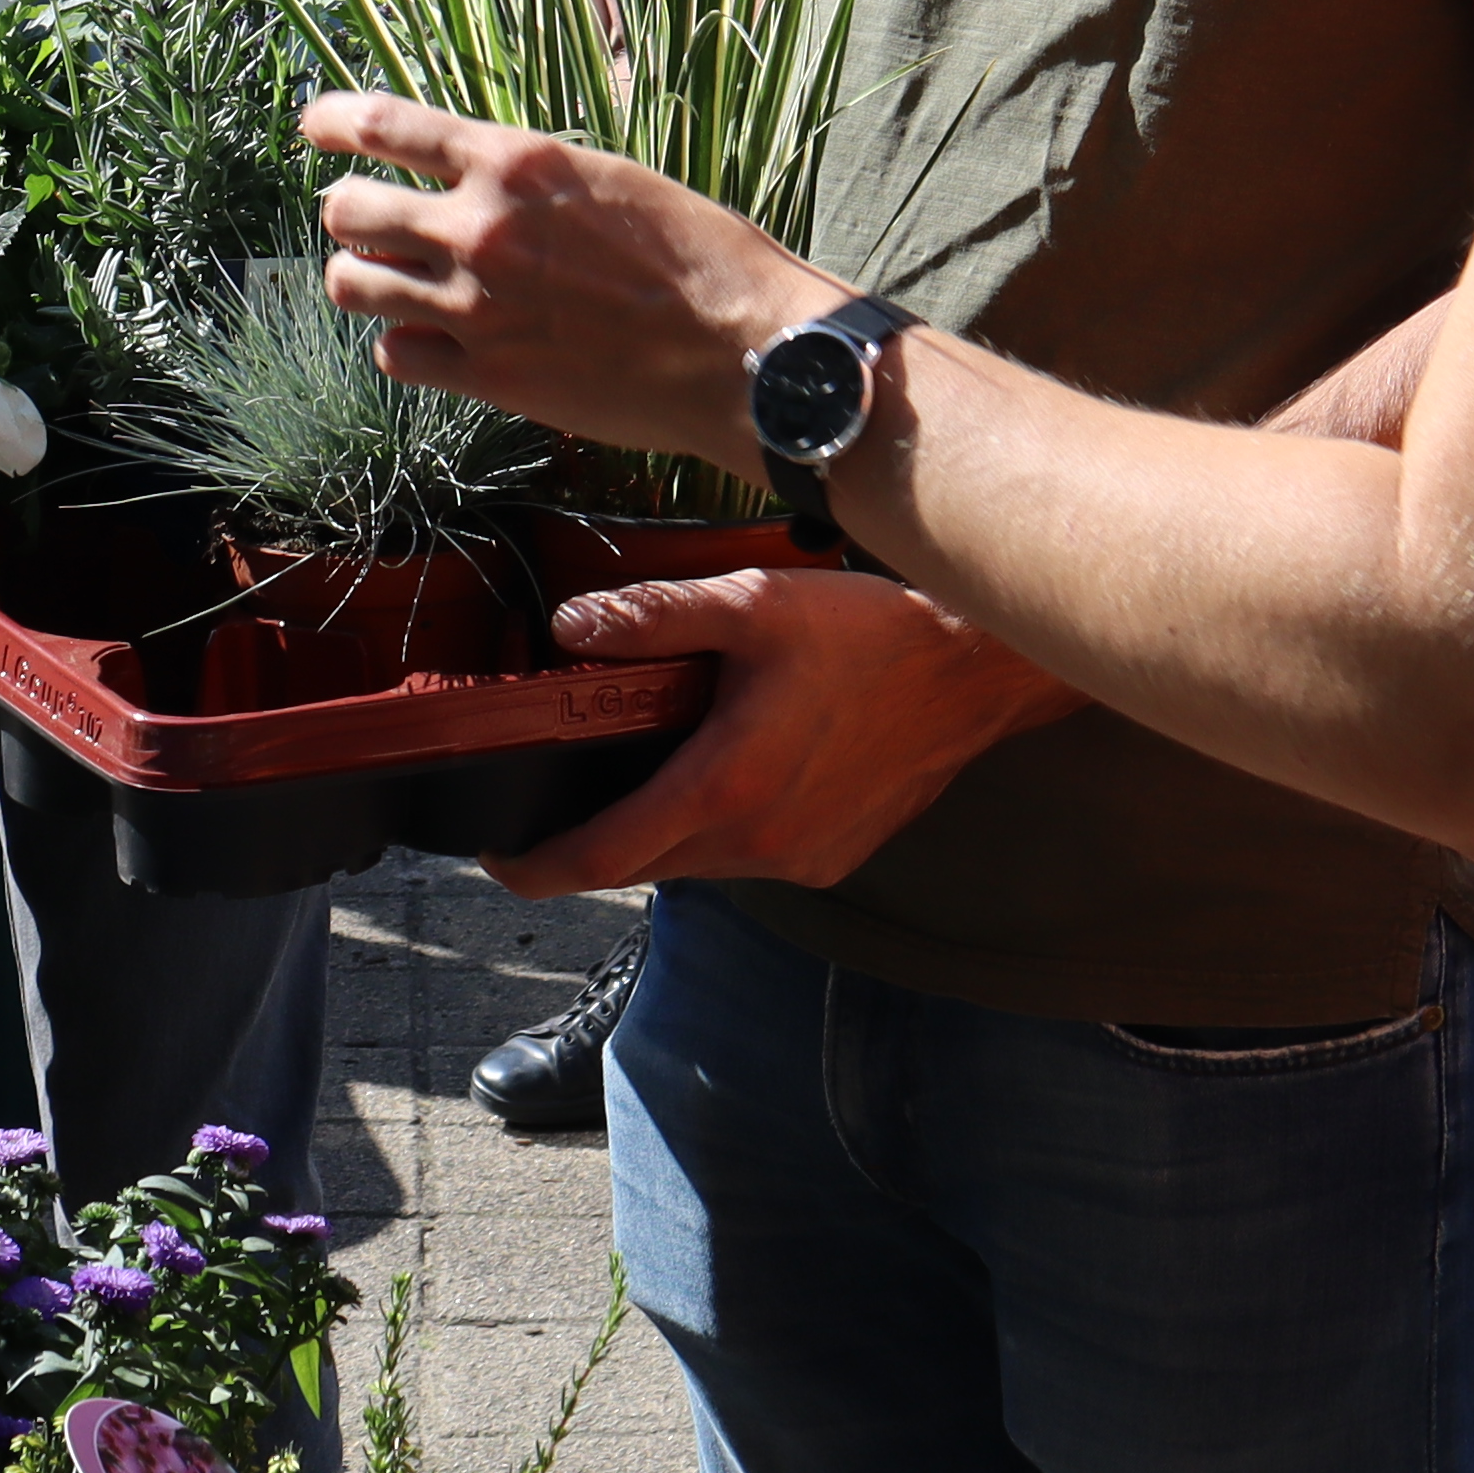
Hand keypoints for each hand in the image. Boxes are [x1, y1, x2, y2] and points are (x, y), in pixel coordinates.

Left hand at [307, 93, 821, 472]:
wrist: (741, 351)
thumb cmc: (701, 257)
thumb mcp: (612, 181)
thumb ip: (531, 181)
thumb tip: (477, 181)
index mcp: (517, 162)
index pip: (387, 125)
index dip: (334, 122)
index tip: (315, 125)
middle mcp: (480, 228)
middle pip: (348, 210)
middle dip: (346, 213)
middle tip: (365, 221)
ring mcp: (476, 306)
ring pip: (352, 285)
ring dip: (361, 279)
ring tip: (387, 282)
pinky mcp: (487, 375)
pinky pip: (395, 355)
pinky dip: (403, 346)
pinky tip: (433, 341)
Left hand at [485, 571, 1079, 895]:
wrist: (977, 672)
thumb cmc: (870, 632)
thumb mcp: (751, 604)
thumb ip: (653, 618)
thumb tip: (569, 627)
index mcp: (724, 788)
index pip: (600, 859)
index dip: (534, 867)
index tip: (496, 856)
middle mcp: (758, 842)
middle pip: (642, 868)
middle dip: (591, 846)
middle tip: (555, 804)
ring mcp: (799, 858)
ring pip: (695, 864)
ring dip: (661, 833)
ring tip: (649, 773)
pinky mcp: (831, 858)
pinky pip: (748, 859)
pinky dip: (721, 830)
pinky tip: (732, 774)